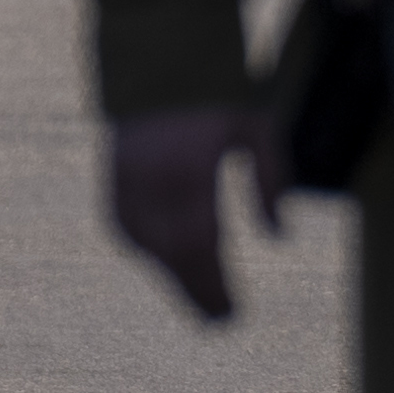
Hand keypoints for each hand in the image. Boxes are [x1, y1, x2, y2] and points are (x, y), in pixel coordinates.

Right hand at [108, 105, 284, 321]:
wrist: (155, 72)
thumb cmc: (215, 101)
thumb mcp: (255, 129)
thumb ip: (271, 177)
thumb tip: (279, 235)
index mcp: (188, 169)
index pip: (199, 244)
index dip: (215, 286)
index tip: (236, 313)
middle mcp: (152, 184)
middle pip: (175, 259)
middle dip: (200, 295)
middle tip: (224, 320)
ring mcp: (127, 191)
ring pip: (154, 254)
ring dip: (181, 280)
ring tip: (209, 301)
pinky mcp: (114, 196)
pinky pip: (136, 240)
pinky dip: (160, 258)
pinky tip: (180, 264)